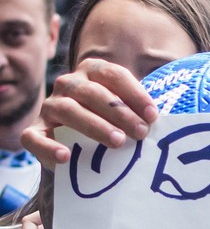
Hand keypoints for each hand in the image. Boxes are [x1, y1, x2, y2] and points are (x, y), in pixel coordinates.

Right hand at [21, 58, 157, 167]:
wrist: (76, 139)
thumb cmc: (111, 119)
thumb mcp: (125, 108)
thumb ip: (138, 109)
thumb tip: (156, 121)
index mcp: (92, 71)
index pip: (114, 75)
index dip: (135, 94)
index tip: (153, 116)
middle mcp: (68, 84)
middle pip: (93, 92)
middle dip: (119, 112)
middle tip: (140, 132)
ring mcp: (49, 106)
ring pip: (68, 110)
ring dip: (95, 126)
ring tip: (117, 142)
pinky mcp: (33, 131)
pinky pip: (34, 137)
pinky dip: (49, 147)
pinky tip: (66, 157)